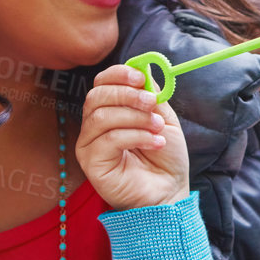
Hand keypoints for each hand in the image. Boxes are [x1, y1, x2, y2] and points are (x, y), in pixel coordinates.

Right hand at [76, 64, 190, 210]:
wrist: (170, 190)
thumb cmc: (165, 157)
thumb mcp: (163, 118)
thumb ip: (151, 95)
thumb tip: (141, 69)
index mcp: (110, 111)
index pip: (101, 84)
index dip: (118, 75)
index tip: (140, 77)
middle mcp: (94, 126)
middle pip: (96, 97)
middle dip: (127, 95)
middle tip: (152, 103)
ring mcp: (89, 145)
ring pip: (102, 117)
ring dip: (136, 118)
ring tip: (158, 128)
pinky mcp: (90, 163)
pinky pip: (108, 139)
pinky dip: (136, 136)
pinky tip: (154, 142)